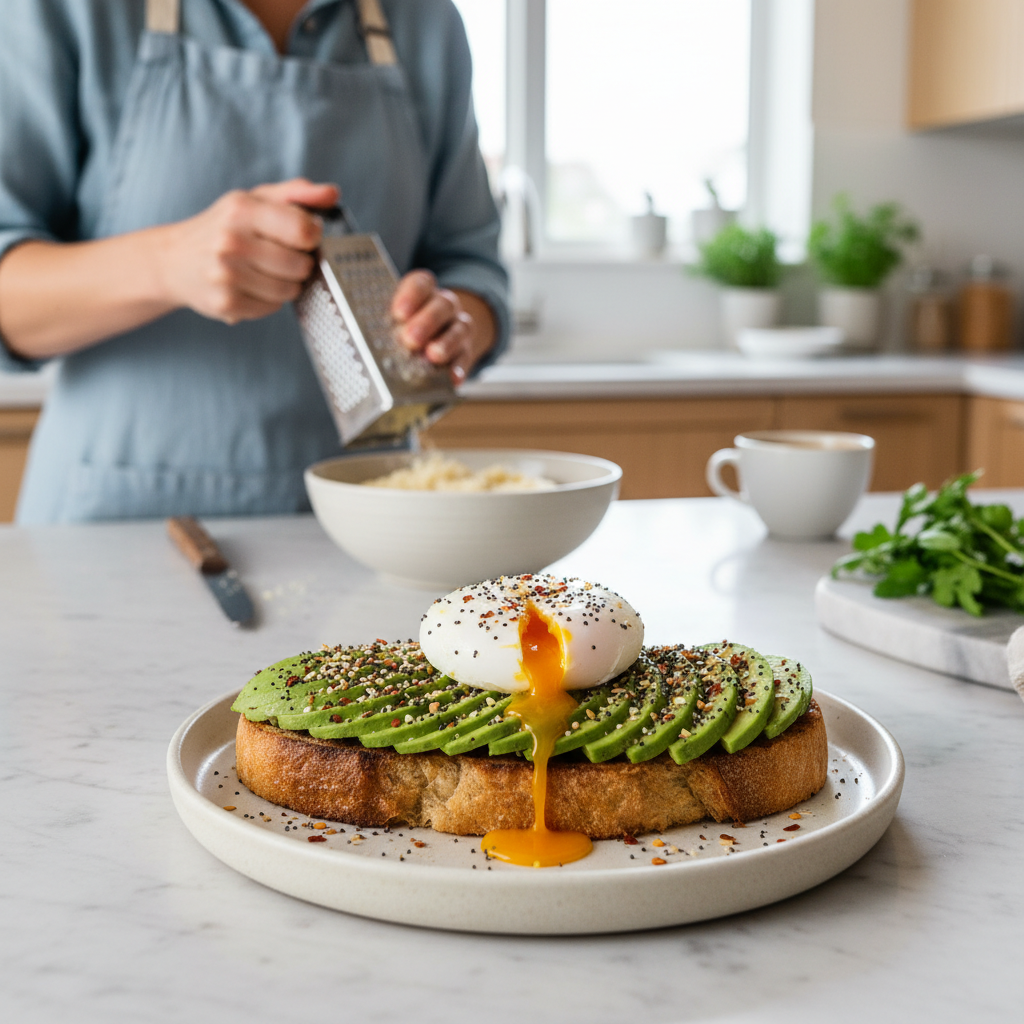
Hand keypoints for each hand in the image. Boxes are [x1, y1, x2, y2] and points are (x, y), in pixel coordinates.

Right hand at [155, 178, 338, 323]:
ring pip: (289, 290)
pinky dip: (269, 300)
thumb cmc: (223, 226)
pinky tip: (251, 286)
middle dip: (299, 263)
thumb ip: (296, 194)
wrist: (174, 260)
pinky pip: (272, 308)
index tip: (303, 236)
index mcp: (242, 209)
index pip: (303, 230)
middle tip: (281, 256)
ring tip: (265, 271)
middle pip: (300, 265)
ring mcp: (226, 276)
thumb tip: (332, 193)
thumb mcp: (254, 199)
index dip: (312, 237)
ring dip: (286, 284)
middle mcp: (231, 242)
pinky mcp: (225, 304)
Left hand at [391, 270, 495, 383]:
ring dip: (446, 343)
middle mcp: (444, 306)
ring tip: (433, 355)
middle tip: (411, 339)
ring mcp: (458, 327)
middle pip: (442, 305)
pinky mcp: (465, 351)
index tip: (399, 313)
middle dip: (427, 322)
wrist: (438, 337)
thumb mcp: (394, 318)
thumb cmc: (407, 326)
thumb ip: (385, 323)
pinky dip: (458, 367)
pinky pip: (465, 357)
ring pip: (459, 329)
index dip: (411, 295)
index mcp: (424, 292)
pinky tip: (451, 376)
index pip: (421, 284)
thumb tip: (367, 339)